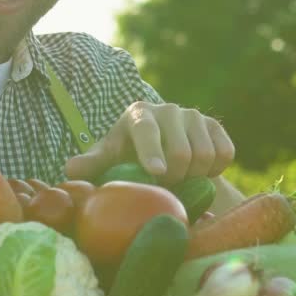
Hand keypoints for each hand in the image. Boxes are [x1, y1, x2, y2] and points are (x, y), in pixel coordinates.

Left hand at [65, 101, 234, 186]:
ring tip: (180, 179)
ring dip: (195, 176)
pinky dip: (214, 171)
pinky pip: (225, 154)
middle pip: (181, 152)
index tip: (158, 173)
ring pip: (206, 155)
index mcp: (138, 114)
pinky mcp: (215, 126)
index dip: (152, 151)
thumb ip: (91, 164)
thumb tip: (70, 170)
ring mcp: (194, 116)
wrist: (162, 154)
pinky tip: (198, 172)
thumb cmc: (127, 157)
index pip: (147, 130)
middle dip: (175, 178)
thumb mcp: (108, 160)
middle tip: (165, 187)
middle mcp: (168, 109)